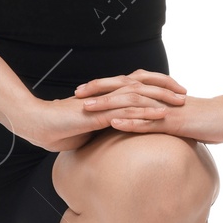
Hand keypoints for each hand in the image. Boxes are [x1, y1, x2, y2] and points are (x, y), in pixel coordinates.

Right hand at [5, 68, 187, 151]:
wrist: (38, 124)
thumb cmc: (58, 129)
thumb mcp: (85, 129)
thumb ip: (100, 129)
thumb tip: (109, 137)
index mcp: (105, 96)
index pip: (134, 85)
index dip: (154, 86)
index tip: (172, 91)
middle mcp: (106, 94)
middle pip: (141, 84)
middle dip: (164, 87)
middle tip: (184, 92)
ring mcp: (103, 102)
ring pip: (138, 94)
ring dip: (160, 97)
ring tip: (179, 101)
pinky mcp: (99, 113)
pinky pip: (126, 110)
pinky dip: (145, 111)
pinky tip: (160, 115)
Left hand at [76, 77, 222, 144]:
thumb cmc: (208, 119)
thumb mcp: (180, 117)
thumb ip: (161, 116)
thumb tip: (146, 122)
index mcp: (158, 94)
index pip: (125, 86)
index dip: (103, 86)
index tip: (82, 90)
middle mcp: (159, 97)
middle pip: (123, 89)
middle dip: (98, 90)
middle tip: (76, 94)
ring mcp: (166, 107)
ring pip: (132, 103)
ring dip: (107, 104)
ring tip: (86, 107)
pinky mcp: (175, 120)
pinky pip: (149, 120)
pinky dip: (130, 121)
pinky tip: (113, 123)